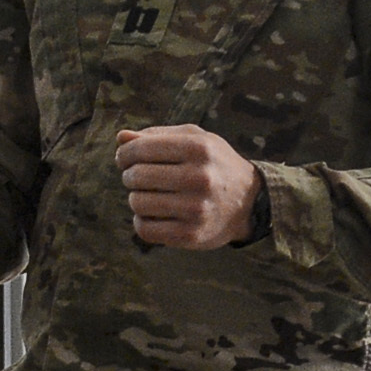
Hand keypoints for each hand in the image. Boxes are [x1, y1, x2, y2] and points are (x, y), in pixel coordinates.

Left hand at [115, 126, 263, 249]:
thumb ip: (156, 135)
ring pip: (138, 202)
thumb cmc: (213, 165)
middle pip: (136, 176)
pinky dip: (142, 221)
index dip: (124, 154)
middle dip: (130, 176)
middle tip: (138, 178)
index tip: (125, 159)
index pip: (140, 149)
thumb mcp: (194, 139)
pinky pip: (145, 229)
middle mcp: (200, 178)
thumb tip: (121, 137)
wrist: (249, 203)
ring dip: (136, 198)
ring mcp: (196, 209)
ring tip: (149, 195)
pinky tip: (153, 214)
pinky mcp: (191, 235)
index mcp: (198, 149)